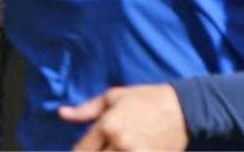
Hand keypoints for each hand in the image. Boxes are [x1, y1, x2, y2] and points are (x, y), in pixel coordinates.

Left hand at [58, 84, 188, 150]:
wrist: (182, 110)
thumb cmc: (145, 99)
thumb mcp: (112, 97)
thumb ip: (85, 110)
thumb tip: (61, 114)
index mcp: (108, 125)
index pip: (81, 150)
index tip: (81, 150)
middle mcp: (121, 143)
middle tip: (98, 148)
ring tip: (110, 150)